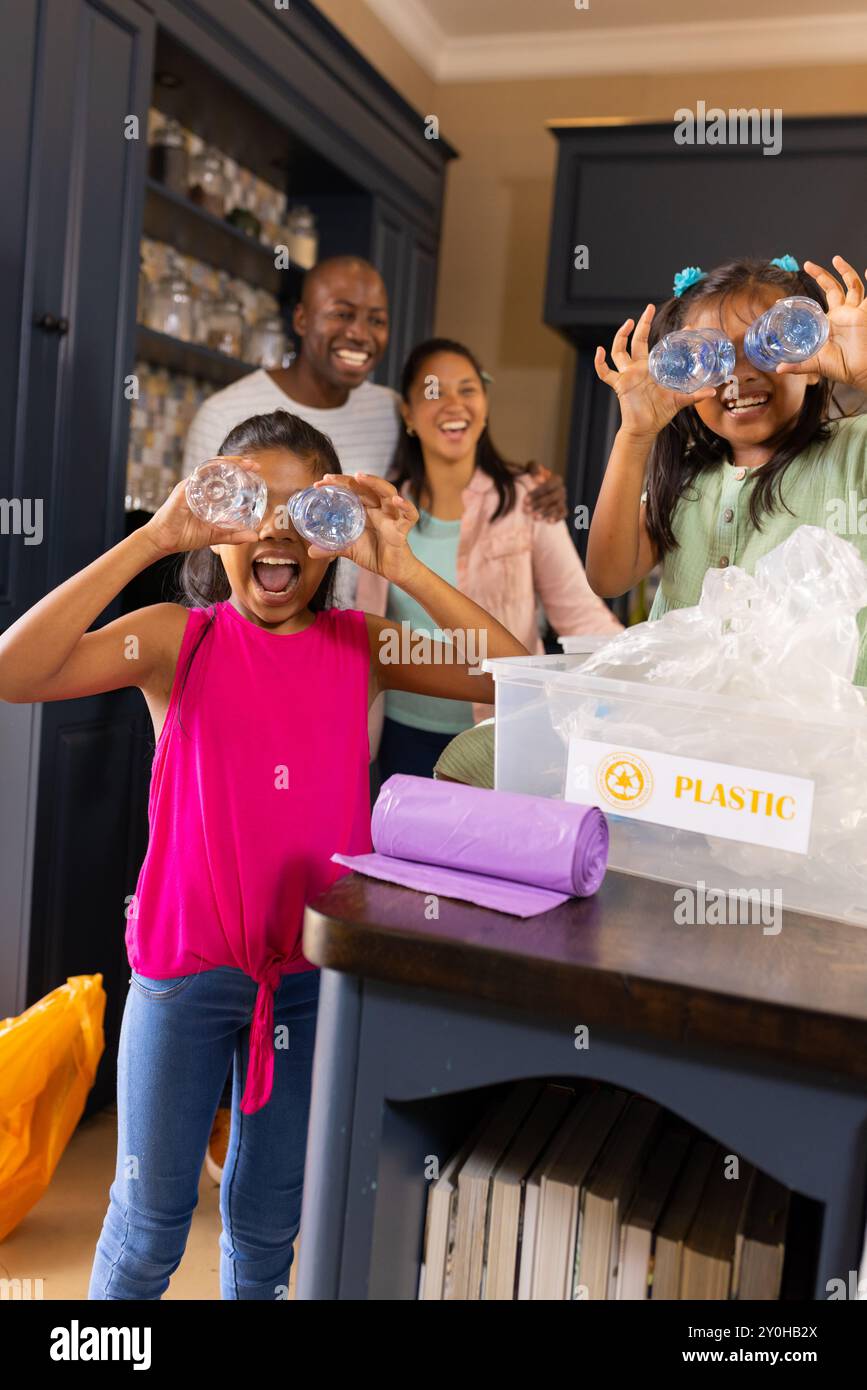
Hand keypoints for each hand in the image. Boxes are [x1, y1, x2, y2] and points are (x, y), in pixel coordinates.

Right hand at [142, 456, 262, 555]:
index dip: (239, 470)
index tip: (256, 470)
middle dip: (237, 463)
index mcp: (206, 494)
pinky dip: (208, 471)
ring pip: (209, 468)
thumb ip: (234, 535)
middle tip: (254, 465)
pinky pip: (196, 477)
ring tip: (243, 464)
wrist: (164, 541)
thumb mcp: (215, 536)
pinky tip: (221, 468)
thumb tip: (254, 536)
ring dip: (227, 463)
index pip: (224, 477)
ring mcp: (190, 486)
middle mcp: (198, 486)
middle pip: (219, 468)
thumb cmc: (186, 535)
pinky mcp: (182, 490)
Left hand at [308, 473, 418, 584]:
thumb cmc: (374, 554)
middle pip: (366, 487)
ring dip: (375, 482)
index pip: (352, 490)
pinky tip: (397, 500)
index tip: (319, 483)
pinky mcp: (404, 527)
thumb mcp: (349, 549)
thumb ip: (331, 548)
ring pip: (388, 492)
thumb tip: (310, 551)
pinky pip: (409, 514)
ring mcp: (392, 515)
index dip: (338, 484)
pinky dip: (406, 506)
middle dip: (349, 480)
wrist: (392, 570)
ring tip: (360, 477)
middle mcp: (379, 508)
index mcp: (366, 509)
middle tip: (329, 478)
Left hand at [523, 462, 567, 522]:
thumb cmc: (533, 476)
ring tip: (534, 517)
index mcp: (557, 480)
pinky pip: (563, 514)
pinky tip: (548, 522)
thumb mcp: (532, 468)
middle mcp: (562, 490)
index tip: (525, 500)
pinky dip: (557, 518)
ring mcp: (563, 500)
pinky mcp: (563, 509)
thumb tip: (537, 478)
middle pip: (552, 498)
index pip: (548, 487)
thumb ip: (534, 468)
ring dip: (546, 513)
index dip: (536, 494)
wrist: (537, 486)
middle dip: (539, 504)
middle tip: (526, 510)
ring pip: (557, 507)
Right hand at [594, 304, 716, 438]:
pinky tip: (599, 351)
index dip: (669, 336)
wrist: (645, 428)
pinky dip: (599, 362)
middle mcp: (638, 368)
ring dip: (621, 336)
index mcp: (652, 368)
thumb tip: (713, 392)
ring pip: (619, 351)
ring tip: (628, 323)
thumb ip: (695, 395)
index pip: (658, 345)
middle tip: (648, 308)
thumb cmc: (660, 413)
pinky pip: (605, 372)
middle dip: (641, 324)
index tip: (684, 326)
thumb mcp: (680, 400)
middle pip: (636, 341)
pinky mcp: (619, 384)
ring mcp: (628, 375)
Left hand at [776, 256, 866, 391]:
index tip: (792, 294)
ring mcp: (855, 311)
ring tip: (836, 259)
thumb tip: (778, 369)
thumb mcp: (816, 364)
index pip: (817, 303)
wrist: (861, 372)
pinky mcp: (866, 313)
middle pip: (832, 287)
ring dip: (845, 271)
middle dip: (821, 275)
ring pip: (852, 285)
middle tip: (808, 265)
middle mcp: (843, 314)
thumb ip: (798, 366)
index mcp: (829, 322)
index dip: (805, 301)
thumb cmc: (842, 367)